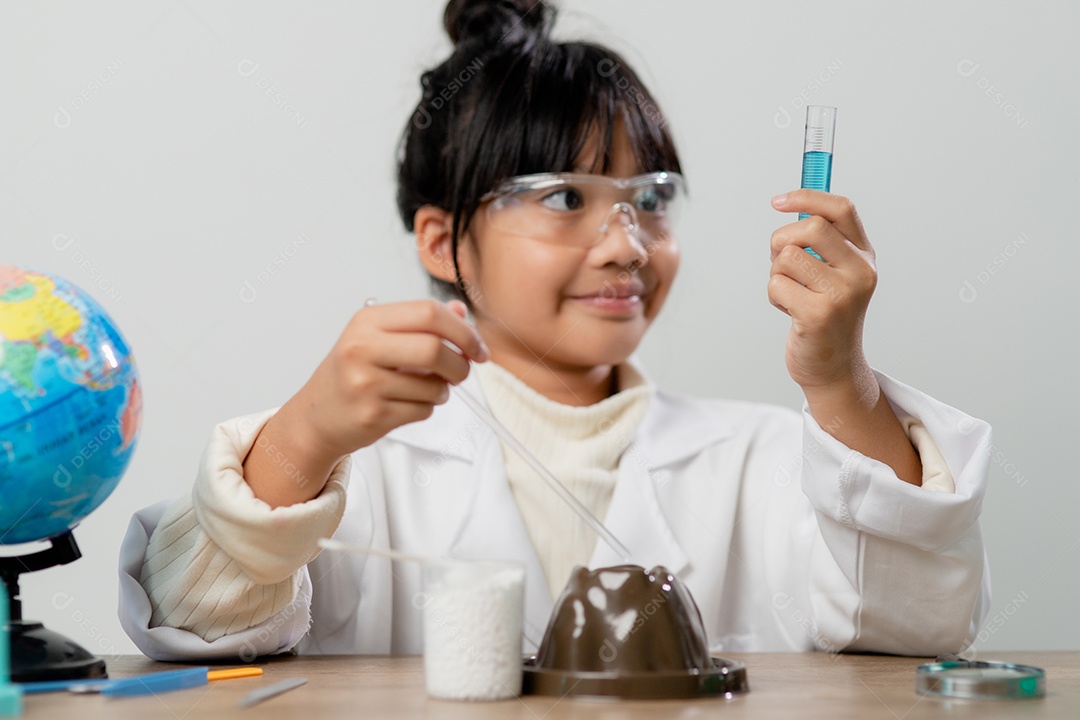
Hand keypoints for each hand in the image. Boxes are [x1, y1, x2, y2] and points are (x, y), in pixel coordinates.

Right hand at [283, 298, 488, 462]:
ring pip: (434, 385)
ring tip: (425, 389)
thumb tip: (462, 313)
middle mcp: (362, 348)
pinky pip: (423, 410)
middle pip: (435, 348)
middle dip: (460, 364)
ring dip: (442, 391)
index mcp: (368, 321)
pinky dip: (426, 408)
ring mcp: (365, 383)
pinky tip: (406, 404)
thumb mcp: (379, 337)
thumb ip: (422, 323)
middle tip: (462, 371)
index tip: (477, 346)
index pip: (429, 313)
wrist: (317, 415)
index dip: (463, 330)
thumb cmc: (353, 372)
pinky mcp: (372, 415)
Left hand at [768, 190, 876, 390]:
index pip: (841, 209)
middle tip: (780, 261)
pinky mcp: (818, 315)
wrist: (834, 367)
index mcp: (864, 256)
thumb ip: (821, 243)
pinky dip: (774, 296)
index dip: (806, 196)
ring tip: (790, 292)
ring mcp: (841, 294)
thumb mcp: (834, 275)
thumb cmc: (826, 315)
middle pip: (810, 228)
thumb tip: (790, 204)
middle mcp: (860, 272)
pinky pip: (777, 285)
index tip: (778, 201)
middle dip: (781, 240)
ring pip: (787, 257)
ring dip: (776, 273)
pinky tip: (790, 311)